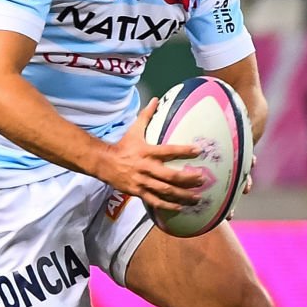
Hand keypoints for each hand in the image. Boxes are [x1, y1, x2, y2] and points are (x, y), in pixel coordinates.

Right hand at [103, 99, 206, 213]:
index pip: (168, 151)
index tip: (198, 151)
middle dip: (188, 179)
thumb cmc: (123, 145)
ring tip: (197, 198)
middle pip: (170, 176)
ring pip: (165, 191)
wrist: (104, 163)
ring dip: (182, 195)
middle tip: (202, 179)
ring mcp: (142, 182)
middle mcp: (146, 168)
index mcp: (147, 151)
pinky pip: (155, 201)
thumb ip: (147, 115)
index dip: (183, 151)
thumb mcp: (135, 129)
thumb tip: (156, 99)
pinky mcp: (138, 192)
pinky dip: (168, 206)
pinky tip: (180, 207)